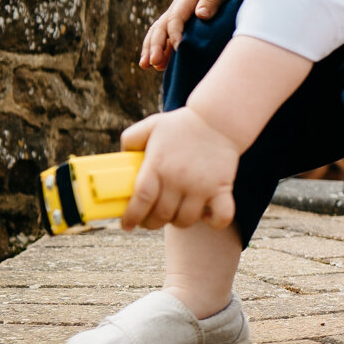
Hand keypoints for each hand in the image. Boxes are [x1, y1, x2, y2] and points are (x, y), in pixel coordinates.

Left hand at [119, 108, 238, 230]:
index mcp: (158, 165)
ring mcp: (202, 185)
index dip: (131, 217)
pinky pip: (221, 216)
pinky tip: (206, 215)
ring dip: (177, 221)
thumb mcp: (152, 125)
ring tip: (175, 213)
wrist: (219, 118)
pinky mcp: (222, 187)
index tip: (126, 225)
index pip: (140, 201)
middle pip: (160, 215)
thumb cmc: (182, 124)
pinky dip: (214, 222)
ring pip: (185, 220)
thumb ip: (131, 139)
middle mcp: (178, 178)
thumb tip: (120, 158)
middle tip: (149, 219)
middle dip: (151, 223)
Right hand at [142, 0, 239, 69]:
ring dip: (150, 49)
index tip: (179, 48)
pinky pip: (163, 37)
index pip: (176, 18)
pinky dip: (157, 50)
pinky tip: (157, 65)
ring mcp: (173, 17)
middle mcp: (175, 9)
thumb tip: (202, 15)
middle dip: (156, 46)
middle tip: (154, 62)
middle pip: (161, 28)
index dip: (175, 33)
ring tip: (147, 66)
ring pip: (157, 33)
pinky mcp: (176, 24)